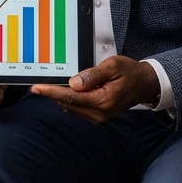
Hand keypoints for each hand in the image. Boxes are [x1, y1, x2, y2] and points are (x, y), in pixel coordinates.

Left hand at [30, 57, 159, 123]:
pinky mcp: (97, 115)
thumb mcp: (112, 66)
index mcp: (102, 101)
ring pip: (70, 106)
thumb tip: (74, 83)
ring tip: (54, 83)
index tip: (36, 88)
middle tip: (40, 81)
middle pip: (67, 103)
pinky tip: (68, 88)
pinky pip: (77, 107)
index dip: (51, 92)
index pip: (70, 97)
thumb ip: (92, 75)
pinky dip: (69, 98)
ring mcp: (98, 116)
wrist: (145, 84)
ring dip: (61, 96)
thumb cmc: (130, 72)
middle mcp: (99, 113)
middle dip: (52, 93)